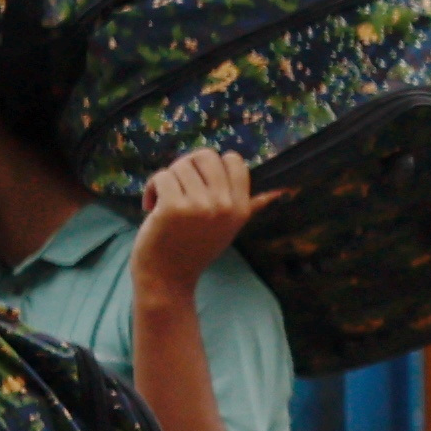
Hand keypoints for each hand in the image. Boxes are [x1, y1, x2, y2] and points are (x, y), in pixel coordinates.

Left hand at [130, 150, 267, 295]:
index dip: (211, 165)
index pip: (234, 160)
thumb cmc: (195, 248)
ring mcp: (201, 206)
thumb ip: (248, 205)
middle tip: (179, 185)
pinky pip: (161, 176)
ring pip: (179, 165)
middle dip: (186, 166)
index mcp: (242, 207)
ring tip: (163, 199)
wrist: (169, 275)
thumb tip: (279, 192)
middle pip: (205, 155)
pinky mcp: (174, 207)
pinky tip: (151, 206)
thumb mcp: (229, 227)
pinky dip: (151, 188)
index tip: (199, 182)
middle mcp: (226, 205)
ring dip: (166, 179)